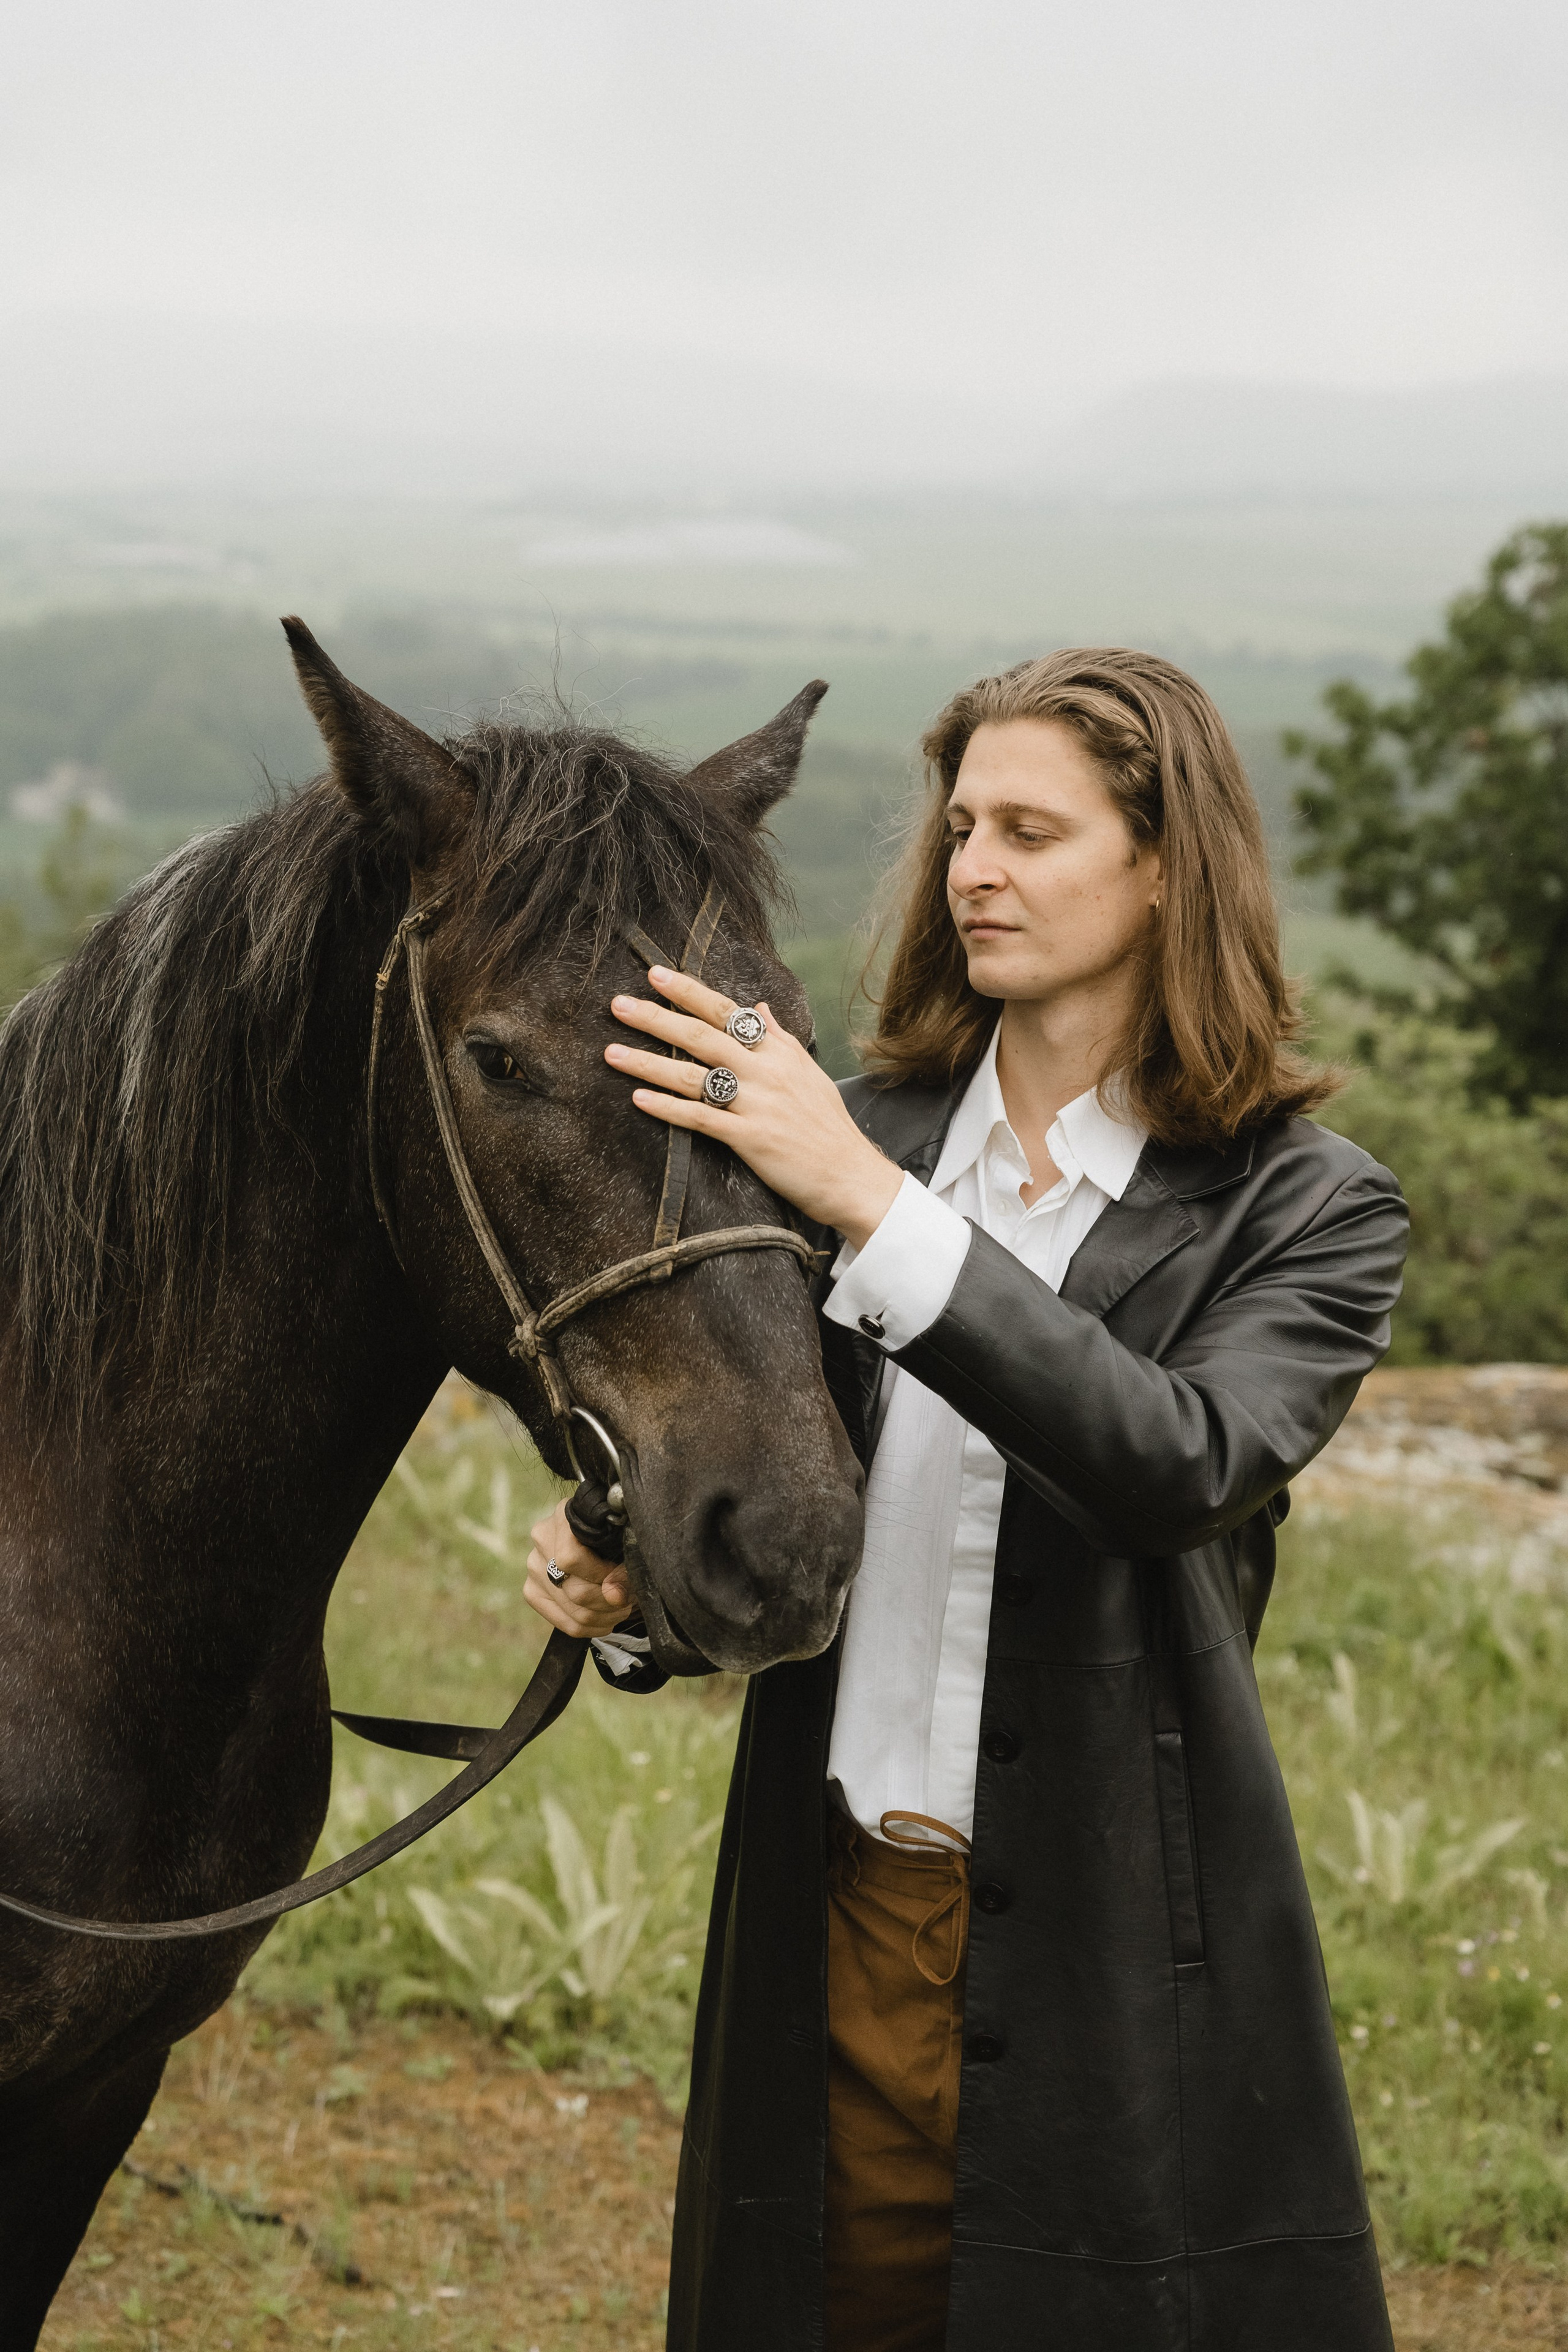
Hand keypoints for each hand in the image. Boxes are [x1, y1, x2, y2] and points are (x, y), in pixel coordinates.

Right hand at [523, 1502, 632, 1639]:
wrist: (595, 1535)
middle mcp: (541, 1541)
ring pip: (575, 1612)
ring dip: (607, 1615)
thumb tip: (614, 1597)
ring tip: (622, 1606)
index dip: (603, 1575)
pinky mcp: (532, 1592)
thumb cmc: (614, 1534)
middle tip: (630, 1597)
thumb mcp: (622, 1541)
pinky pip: (566, 1625)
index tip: (624, 1575)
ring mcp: (533, 1567)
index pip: (571, 1561)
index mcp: (563, 1518)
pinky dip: (593, 1627)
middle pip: (576, 1592)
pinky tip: (607, 1617)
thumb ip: (620, 1567)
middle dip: (611, 1601)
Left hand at [605, 970, 903, 1245]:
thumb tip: (759, 1008)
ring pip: (693, 1075)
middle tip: (618, 1004)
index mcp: (779, 1052)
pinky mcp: (750, 1139)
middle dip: (656, 1017)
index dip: (690, 992)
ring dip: (648, 1062)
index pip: (728, 1012)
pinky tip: (639, 1099)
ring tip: (611, 1052)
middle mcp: (766, 1071)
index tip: (657, 974)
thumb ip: (781, 1038)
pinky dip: (668, 1108)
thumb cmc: (828, 1126)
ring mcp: (757, 1104)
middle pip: (701, 1036)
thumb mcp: (808, 1073)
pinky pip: (701, 1118)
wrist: (851, 1175)